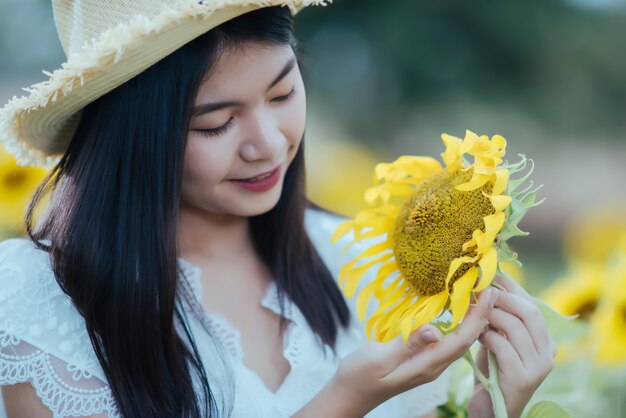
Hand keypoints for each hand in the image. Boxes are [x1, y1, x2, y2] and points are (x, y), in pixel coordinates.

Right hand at [328, 287, 497, 416]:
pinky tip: (457, 313)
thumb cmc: (359, 376)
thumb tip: (434, 329)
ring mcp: (428, 364)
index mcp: (427, 364)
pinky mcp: (421, 360)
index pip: (462, 339)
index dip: (478, 315)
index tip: (490, 292)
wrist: (349, 395)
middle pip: (466, 340)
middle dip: (483, 315)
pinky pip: (448, 341)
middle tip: (492, 288)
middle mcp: (433, 365)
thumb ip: (406, 343)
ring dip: (473, 319)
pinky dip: (458, 325)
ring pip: (459, 341)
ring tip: (480, 296)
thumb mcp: (379, 358)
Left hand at [468, 277, 556, 417]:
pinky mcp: (522, 378)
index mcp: (545, 341)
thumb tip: (488, 286)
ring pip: (515, 327)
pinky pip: (503, 346)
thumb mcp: (499, 341)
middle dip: (502, 298)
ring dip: (491, 316)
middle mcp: (548, 352)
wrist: (492, 408)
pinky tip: (477, 336)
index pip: (532, 305)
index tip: (492, 274)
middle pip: (529, 312)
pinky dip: (487, 336)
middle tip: (480, 293)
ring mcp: (538, 367)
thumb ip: (500, 319)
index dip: (512, 288)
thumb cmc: (493, 371)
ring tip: (475, 316)